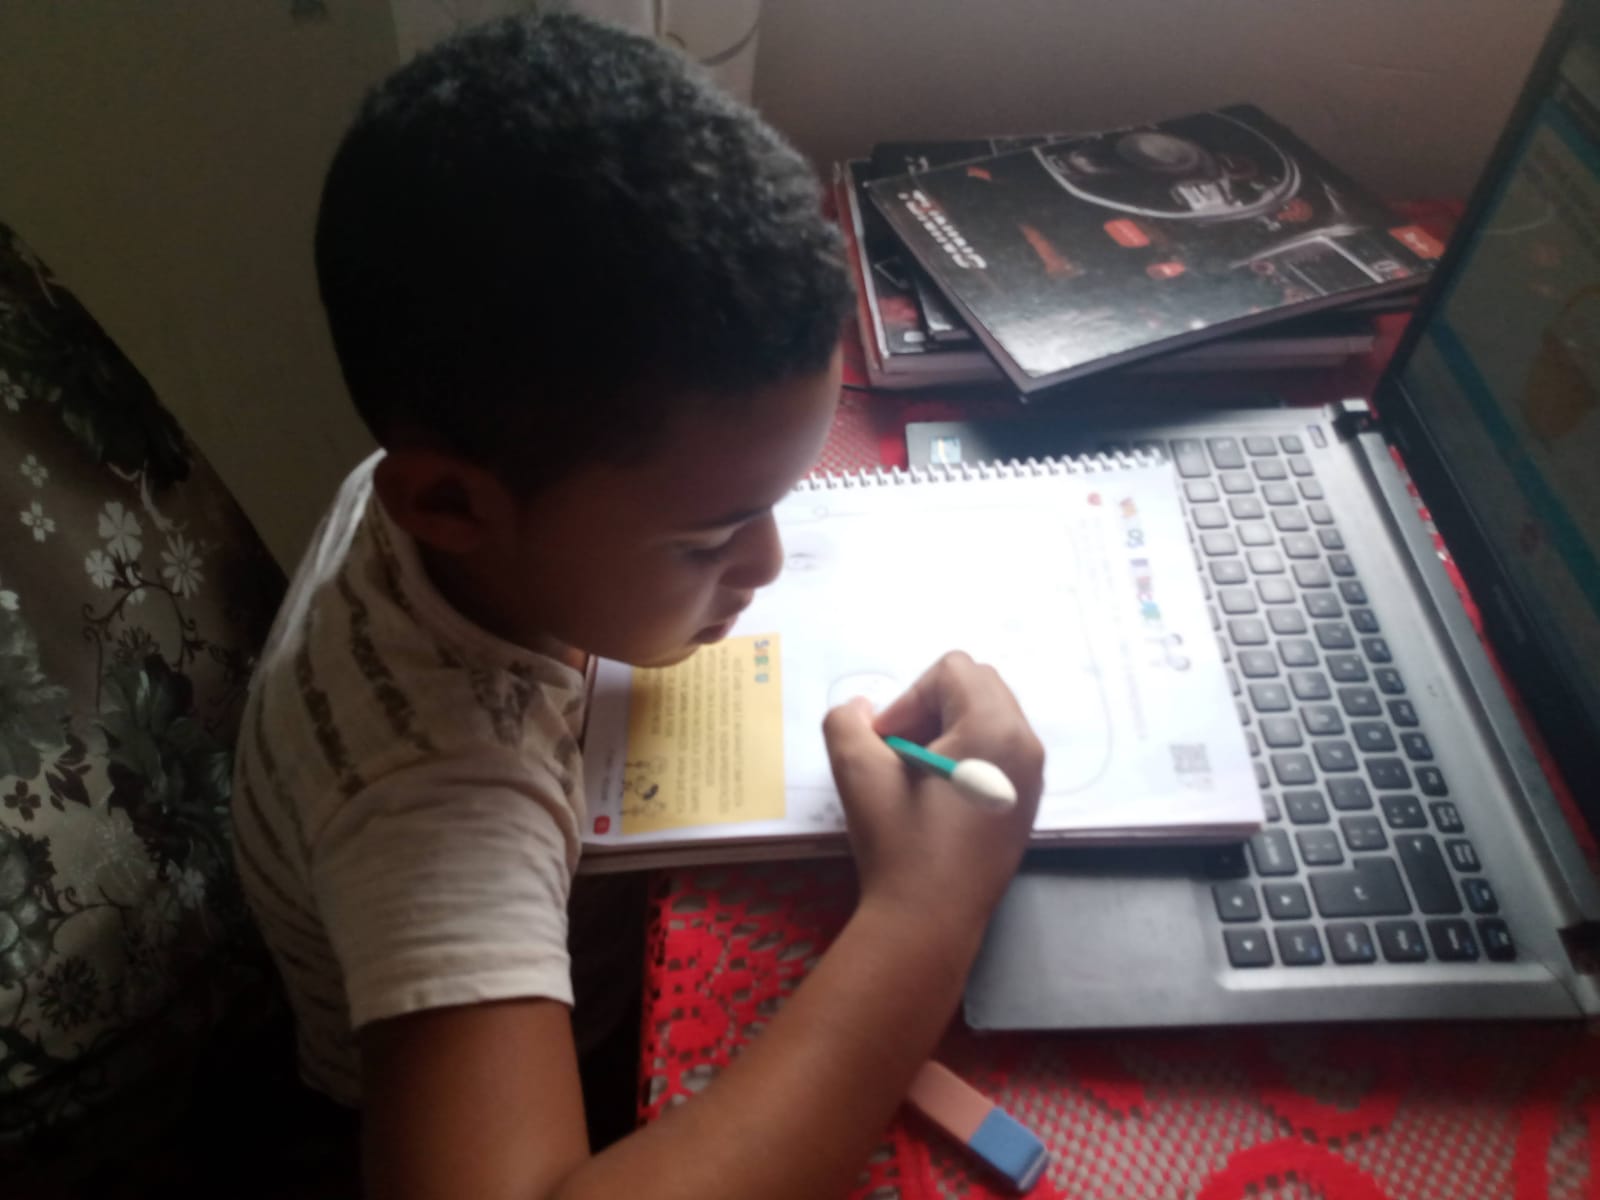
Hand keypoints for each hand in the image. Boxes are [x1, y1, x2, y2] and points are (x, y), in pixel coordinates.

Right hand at [822, 652, 1043, 936]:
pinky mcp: (1027, 804)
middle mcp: (1025, 744)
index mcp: (995, 726)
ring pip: (989, 718)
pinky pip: (998, 752)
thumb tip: (862, 710)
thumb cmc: (899, 841)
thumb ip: (846, 721)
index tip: (887, 746)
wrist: (929, 920)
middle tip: (900, 754)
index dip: (909, 698)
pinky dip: (965, 757)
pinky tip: (937, 799)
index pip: (952, 670)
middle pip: (978, 686)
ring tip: (915, 777)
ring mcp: (1033, 777)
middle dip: (931, 708)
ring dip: (947, 732)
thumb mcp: (856, 771)